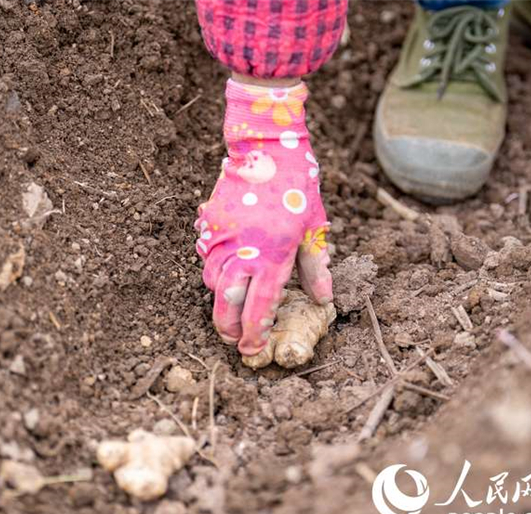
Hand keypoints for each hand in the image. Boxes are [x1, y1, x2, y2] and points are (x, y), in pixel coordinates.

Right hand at [195, 79, 332, 356]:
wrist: (265, 147)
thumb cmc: (297, 186)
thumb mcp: (314, 227)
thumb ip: (316, 266)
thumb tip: (323, 298)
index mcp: (273, 254)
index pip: (260, 306)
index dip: (254, 333)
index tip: (252, 349)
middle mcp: (243, 250)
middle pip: (226, 303)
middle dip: (228, 327)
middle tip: (234, 338)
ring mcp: (221, 238)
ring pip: (212, 283)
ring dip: (222, 300)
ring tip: (234, 307)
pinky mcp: (209, 225)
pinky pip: (206, 259)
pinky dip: (215, 272)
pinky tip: (229, 271)